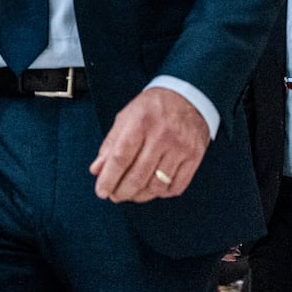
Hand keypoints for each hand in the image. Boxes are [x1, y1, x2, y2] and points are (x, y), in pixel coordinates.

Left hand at [89, 87, 209, 202]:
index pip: (121, 158)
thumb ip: (111, 144)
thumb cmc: (153, 107)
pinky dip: (162, 193)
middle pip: (138, 175)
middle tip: (115, 196)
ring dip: (141, 195)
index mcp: (141, 122)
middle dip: (122, 191)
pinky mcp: (195, 156)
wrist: (188, 96)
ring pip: (157, 185)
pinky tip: (153, 188)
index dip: (109, 178)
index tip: (101, 191)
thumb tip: (97, 170)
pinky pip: (176, 186)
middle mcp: (163, 135)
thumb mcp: (127, 117)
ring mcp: (181, 147)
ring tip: (132, 193)